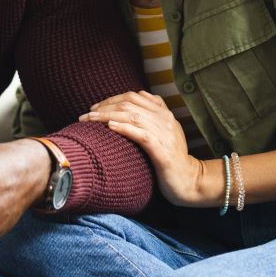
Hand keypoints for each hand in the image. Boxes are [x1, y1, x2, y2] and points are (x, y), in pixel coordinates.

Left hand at [81, 90, 202, 205]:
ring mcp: (164, 134)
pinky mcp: (162, 151)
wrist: (190, 181)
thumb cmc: (172, 158)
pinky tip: (110, 127)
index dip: (111, 99)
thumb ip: (154, 114)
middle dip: (104, 106)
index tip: (94, 107)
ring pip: (132, 116)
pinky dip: (125, 128)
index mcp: (164, 113)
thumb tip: (139, 96)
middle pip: (129, 103)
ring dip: (107, 115)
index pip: (134, 96)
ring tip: (90, 119)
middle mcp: (164, 119)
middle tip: (86, 115)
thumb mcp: (165, 131)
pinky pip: (141, 134)